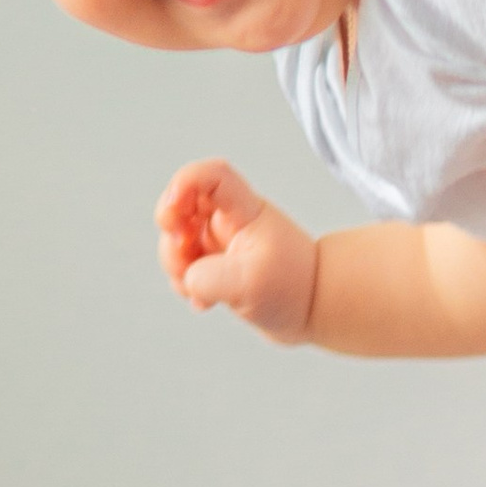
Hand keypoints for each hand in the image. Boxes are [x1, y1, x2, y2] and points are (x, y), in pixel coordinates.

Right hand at [155, 161, 318, 343]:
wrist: (314, 311)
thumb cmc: (293, 289)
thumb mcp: (249, 285)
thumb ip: (207, 278)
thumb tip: (187, 278)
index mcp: (244, 212)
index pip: (212, 176)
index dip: (184, 183)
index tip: (174, 212)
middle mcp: (229, 221)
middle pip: (181, 205)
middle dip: (171, 234)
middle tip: (185, 259)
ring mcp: (220, 243)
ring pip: (177, 241)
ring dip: (177, 266)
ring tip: (202, 294)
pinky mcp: (216, 266)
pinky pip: (185, 268)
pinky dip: (187, 286)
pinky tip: (206, 305)